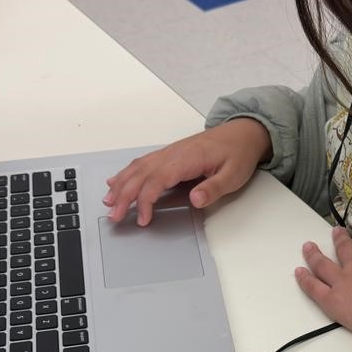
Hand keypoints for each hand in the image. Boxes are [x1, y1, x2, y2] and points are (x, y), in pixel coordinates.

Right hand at [103, 119, 270, 225]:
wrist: (243, 132)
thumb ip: (213, 188)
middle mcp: (173, 154)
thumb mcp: (234, 174)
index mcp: (187, 159)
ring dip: (121, 184)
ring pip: (138, 168)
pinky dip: (127, 172)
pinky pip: (143, 162)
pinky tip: (116, 180)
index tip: (142, 219)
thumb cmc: (238, 153)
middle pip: (141, 175)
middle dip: (124, 195)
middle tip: (113, 215)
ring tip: (108, 201)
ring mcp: (170, 153)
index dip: (145, 200)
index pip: (157, 180)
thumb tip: (195, 199)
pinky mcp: (170, 154)